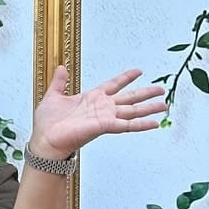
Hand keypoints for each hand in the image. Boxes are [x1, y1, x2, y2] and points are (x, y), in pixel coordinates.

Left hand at [29, 66, 166, 159]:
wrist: (44, 140)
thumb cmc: (47, 123)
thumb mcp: (53, 96)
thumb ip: (59, 83)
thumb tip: (61, 68)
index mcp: (91, 98)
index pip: (113, 85)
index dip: (125, 78)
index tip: (138, 71)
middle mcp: (101, 108)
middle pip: (128, 98)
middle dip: (145, 93)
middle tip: (161, 89)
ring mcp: (104, 117)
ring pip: (132, 111)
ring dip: (148, 108)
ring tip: (164, 104)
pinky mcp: (104, 126)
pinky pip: (126, 125)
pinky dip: (141, 124)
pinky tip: (155, 123)